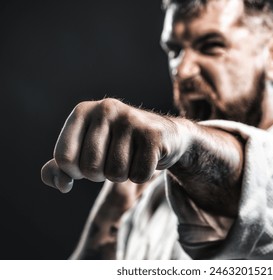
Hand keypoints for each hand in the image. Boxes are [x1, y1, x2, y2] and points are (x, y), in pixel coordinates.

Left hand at [41, 98, 191, 192]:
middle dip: (102, 174)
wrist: (166, 135)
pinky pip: (138, 176)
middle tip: (114, 159)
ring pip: (115, 174)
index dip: (75, 171)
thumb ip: (61, 167)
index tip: (90, 161)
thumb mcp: (85, 151)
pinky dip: (142, 175)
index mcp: (83, 111)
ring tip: (132, 157)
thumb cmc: (119, 146)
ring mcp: (131, 120)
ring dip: (123, 175)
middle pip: (90, 168)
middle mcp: (106, 109)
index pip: (64, 158)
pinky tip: (148, 158)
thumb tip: (62, 184)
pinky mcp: (153, 135)